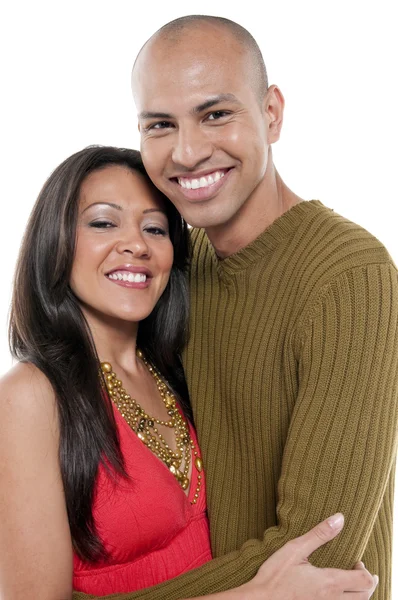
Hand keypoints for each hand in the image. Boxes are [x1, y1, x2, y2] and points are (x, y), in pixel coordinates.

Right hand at [241, 514, 377, 598]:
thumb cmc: (275, 576)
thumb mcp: (295, 549)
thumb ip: (320, 534)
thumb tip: (339, 518)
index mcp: (330, 584)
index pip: (365, 580)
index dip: (366, 570)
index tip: (357, 561)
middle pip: (365, 595)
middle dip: (366, 582)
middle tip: (357, 570)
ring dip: (358, 593)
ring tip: (349, 582)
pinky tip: (334, 592)